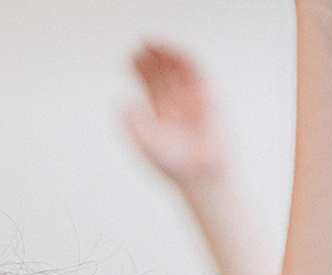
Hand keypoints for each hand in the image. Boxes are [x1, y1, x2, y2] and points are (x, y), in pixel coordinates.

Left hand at [122, 41, 224, 187]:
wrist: (200, 175)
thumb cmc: (173, 165)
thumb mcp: (144, 143)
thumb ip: (132, 124)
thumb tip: (122, 103)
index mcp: (162, 112)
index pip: (151, 83)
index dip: (140, 69)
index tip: (129, 58)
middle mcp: (178, 102)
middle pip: (163, 72)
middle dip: (150, 59)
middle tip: (137, 47)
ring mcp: (194, 98)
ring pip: (178, 68)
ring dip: (164, 53)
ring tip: (148, 43)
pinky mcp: (209, 96)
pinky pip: (196, 71)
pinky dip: (183, 58)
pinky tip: (169, 51)